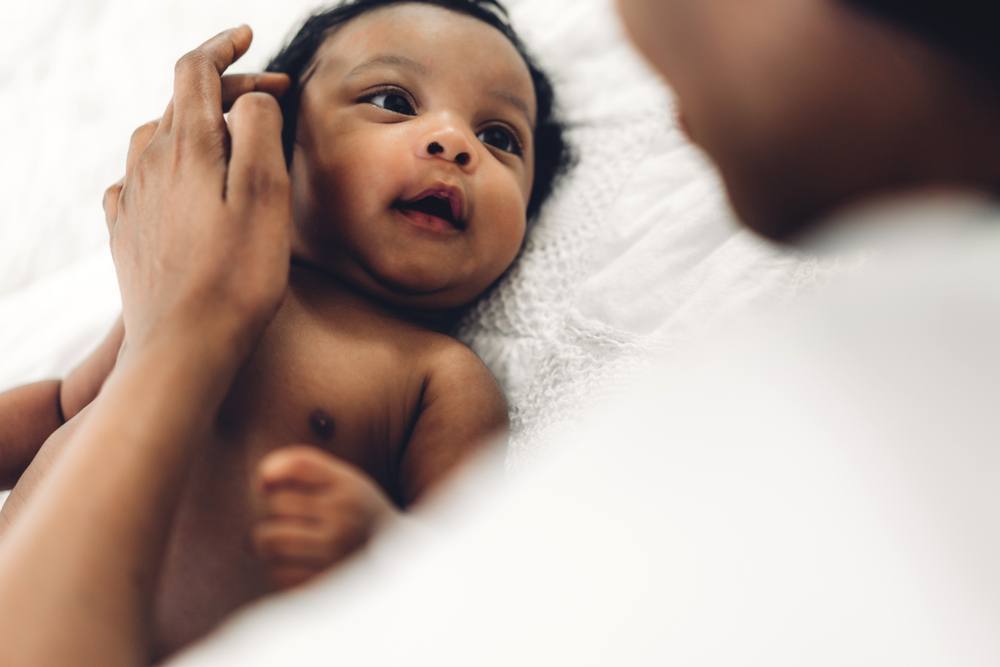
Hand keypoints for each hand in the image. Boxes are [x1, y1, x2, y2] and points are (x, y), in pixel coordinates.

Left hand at [103, 26, 292, 365]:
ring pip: (158, 139)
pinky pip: (139, 180)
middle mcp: (149, 165)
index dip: (223, 46)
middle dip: (226, 90)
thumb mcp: (265, 193)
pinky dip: (165, 166)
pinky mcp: (128, 235)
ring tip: (229, 138)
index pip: (195, 71)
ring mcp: (134, 201)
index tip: (249, 36)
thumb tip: (250, 100)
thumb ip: (258, 130)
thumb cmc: (237, 277)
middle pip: (181, 103)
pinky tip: (178, 185)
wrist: (184, 348)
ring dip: (196, 126)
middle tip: (272, 98)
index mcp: (186, 147)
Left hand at [251, 446, 398, 589]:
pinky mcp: (322, 583)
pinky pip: (277, 573)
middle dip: (272, 511)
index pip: (297, 464)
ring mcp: (333, 552)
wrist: (399, 566)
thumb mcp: (347, 483)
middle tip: (286, 519)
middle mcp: (343, 517)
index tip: (265, 483)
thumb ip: (306, 468)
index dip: (271, 469)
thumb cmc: (359, 516)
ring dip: (268, 542)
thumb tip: (262, 479)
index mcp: (350, 488)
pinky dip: (280, 569)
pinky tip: (299, 565)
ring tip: (284, 543)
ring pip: (268, 540)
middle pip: (276, 503)